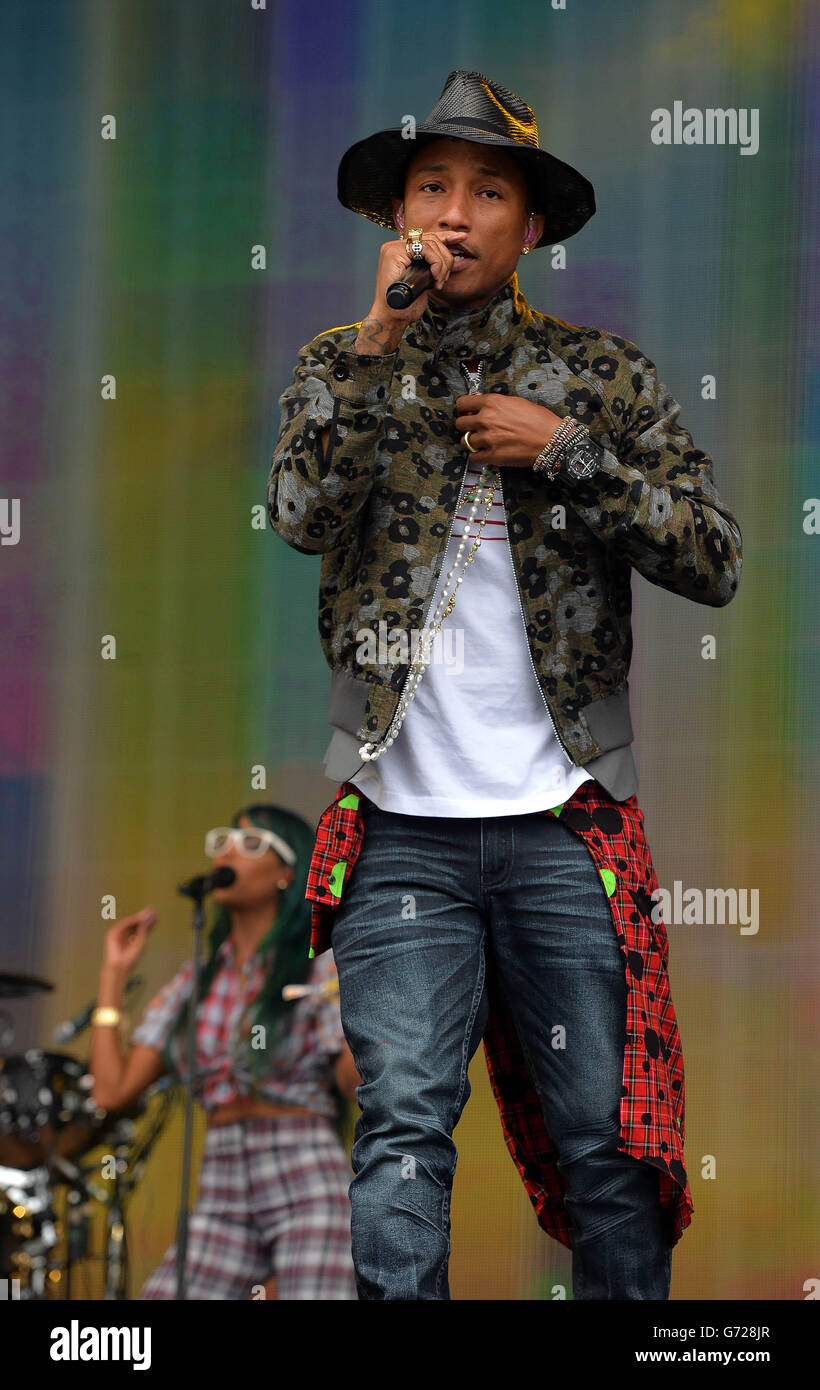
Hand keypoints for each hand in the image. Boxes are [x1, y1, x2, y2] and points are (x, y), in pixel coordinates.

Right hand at [103, 907, 156, 972]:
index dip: (149, 921)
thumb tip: (149, 917)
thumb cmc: (131, 958)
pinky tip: (138, 918)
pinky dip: (130, 920)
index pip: (142, 928)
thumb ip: (144, 929)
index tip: (156, 915)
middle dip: (144, 917)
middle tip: (153, 910)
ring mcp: (119, 934)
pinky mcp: (112, 933)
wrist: (119, 967)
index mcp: (133, 939)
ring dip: (138, 917)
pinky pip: (122, 924)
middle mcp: (126, 935)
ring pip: (129, 922)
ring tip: (147, 912)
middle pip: (136, 924)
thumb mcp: (141, 941)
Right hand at [355, 230, 466, 354]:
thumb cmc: (406, 303)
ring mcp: (394, 248)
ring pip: (430, 243)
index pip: (427, 237)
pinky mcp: (394, 253)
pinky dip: (435, 261)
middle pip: (431, 239)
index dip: (446, 237)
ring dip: (441, 263)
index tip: (461, 238)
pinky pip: (424, 248)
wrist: (392, 316)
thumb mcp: (424, 281)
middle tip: (445, 277)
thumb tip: (448, 258)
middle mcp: (396, 246)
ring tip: (439, 281)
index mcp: (402, 251)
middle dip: (445, 258)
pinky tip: (435, 275)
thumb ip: (430, 267)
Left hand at [454, 394, 562, 467]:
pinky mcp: (492, 456)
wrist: (552, 439)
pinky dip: (478, 456)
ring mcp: (488, 439)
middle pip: (460, 423)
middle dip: (467, 426)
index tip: (468, 412)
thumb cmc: (538, 419)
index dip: (464, 408)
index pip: (462, 403)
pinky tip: (486, 453)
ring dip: (472, 442)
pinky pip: (473, 457)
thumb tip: (478, 403)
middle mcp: (486, 419)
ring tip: (483, 442)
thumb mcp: (516, 402)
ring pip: (466, 441)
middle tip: (476, 428)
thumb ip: (494, 403)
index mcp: (491, 402)